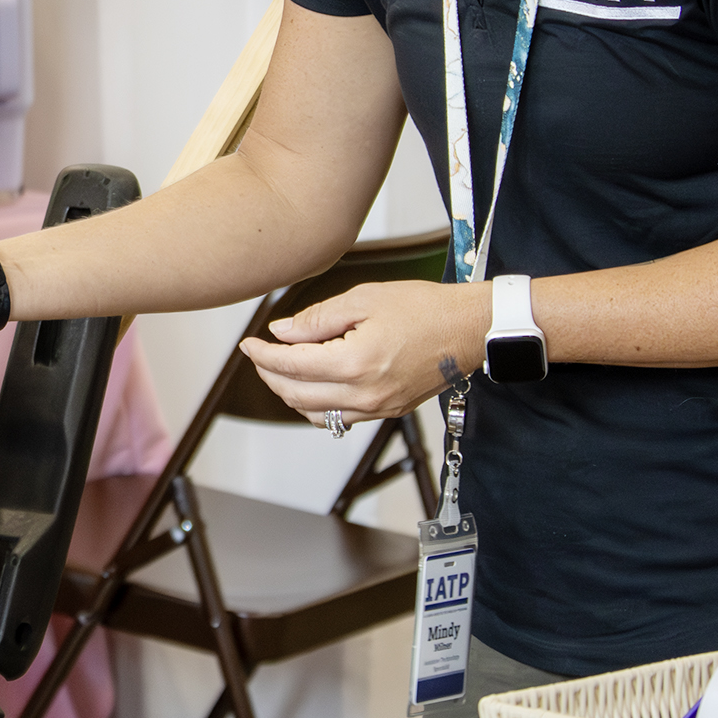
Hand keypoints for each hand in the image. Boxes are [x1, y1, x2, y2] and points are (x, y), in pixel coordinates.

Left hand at [239, 280, 491, 428]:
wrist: (468, 329)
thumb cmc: (424, 307)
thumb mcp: (364, 299)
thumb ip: (317, 319)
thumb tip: (281, 332)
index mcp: (355, 362)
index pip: (291, 365)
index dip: (263, 355)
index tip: (249, 344)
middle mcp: (364, 393)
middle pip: (296, 395)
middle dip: (269, 376)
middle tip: (260, 356)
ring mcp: (377, 407)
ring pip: (315, 414)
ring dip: (290, 394)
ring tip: (280, 371)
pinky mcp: (388, 411)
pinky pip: (340, 419)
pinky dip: (316, 406)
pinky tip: (311, 387)